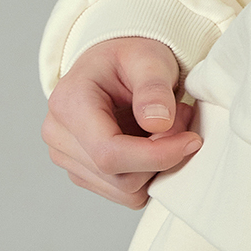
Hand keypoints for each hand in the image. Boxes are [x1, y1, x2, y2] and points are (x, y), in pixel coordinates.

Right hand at [42, 37, 202, 207]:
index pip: (109, 153)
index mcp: (68, 104)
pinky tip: (151, 143)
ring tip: (166, 127)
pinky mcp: (83, 173)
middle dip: (161, 157)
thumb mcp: (148, 59)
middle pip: (119, 177)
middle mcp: (59, 135)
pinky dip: (148, 174)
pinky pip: (125, 193)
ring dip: (157, 167)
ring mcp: (67, 158)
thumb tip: (158, 124)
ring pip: (125, 191)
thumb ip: (154, 88)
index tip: (191, 141)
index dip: (156, 156)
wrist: (115, 63)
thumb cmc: (129, 58)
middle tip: (182, 119)